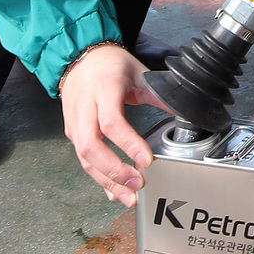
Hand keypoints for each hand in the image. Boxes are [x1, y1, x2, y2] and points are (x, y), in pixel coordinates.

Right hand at [60, 42, 161, 204]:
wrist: (80, 57)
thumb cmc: (108, 64)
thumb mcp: (137, 72)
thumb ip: (157, 93)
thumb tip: (181, 111)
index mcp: (103, 88)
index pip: (111, 121)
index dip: (128, 144)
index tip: (146, 161)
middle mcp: (84, 107)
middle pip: (91, 146)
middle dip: (114, 170)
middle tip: (138, 184)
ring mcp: (75, 122)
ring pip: (84, 158)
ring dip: (107, 181)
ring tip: (129, 196)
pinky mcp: (72, 133)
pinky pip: (83, 160)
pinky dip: (99, 178)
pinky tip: (114, 191)